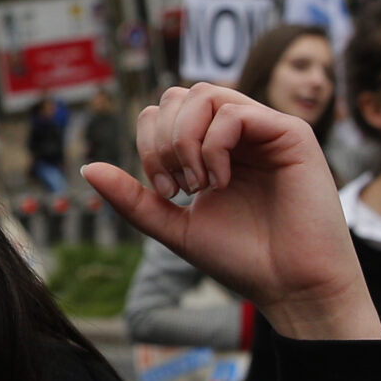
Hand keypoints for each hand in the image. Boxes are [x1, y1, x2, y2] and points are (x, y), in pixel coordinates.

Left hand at [82, 84, 380, 341]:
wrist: (292, 286)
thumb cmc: (242, 258)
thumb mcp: (174, 226)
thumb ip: (134, 199)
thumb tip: (88, 168)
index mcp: (213, 149)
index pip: (165, 112)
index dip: (150, 144)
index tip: (165, 192)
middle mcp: (239, 133)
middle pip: (180, 96)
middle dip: (163, 140)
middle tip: (177, 189)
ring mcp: (265, 130)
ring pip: (205, 94)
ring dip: (185, 139)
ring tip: (196, 184)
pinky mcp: (291, 134)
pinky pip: (235, 112)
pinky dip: (213, 145)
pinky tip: (220, 182)